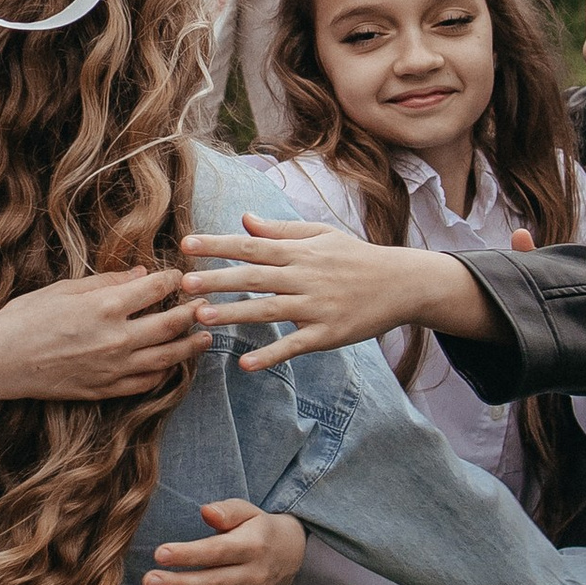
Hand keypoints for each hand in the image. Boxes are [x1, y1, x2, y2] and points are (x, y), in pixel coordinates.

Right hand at [0, 265, 200, 406]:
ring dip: (191, 346)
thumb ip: (107, 282)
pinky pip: (147, 383)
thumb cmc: (24, 319)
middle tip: (206, 305)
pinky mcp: (106, 390)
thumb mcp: (64, 289)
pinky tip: (171, 365)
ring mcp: (115, 368)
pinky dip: (165, 373)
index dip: (173, 279)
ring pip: (168, 357)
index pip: (156, 288)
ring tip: (205, 338)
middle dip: (193, 312)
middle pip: (172, 323)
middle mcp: (118, 338)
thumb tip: (141, 274)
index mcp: (106, 306)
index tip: (179, 276)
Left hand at [142, 500, 308, 584]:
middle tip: (148, 581)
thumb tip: (206, 511)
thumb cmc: (257, 529)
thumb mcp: (247, 512)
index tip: (159, 554)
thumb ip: (226, 511)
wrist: (289, 555)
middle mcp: (255, 577)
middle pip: (213, 584)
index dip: (188, 554)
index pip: (218, 552)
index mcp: (254, 547)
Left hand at [184, 219, 494, 368]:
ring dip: (234, 313)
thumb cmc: (356, 256)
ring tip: (201, 317)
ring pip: (269, 310)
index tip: (185, 244)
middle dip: (217, 280)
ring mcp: (316, 306)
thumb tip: (243, 219)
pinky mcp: (328, 334)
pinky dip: (272, 355)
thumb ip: (279, 230)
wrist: (402, 283)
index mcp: (299, 251)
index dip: (217, 245)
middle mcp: (304, 276)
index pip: (250, 246)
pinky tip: (246, 365)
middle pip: (253, 277)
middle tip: (183, 283)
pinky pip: (295, 345)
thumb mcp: (320, 235)